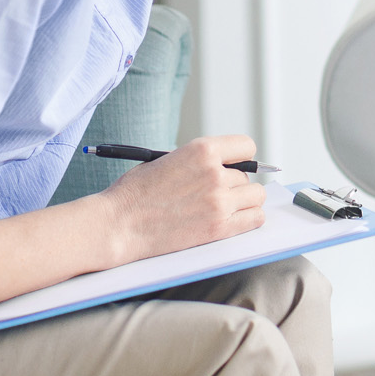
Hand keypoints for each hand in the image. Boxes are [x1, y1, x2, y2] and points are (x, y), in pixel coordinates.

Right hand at [98, 135, 265, 258]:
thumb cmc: (136, 193)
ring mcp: (219, 202)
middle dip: (233, 184)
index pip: (246, 146)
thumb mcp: (168, 160)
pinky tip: (232, 219)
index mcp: (202, 150)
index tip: (235, 165)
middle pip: (247, 176)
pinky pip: (255, 219)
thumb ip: (197, 161)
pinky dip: (248, 218)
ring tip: (222, 207)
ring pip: (255, 197)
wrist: (119, 224)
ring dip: (243, 201)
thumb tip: (223, 166)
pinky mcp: (218, 228)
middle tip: (213, 193)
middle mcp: (215, 174)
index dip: (241, 157)